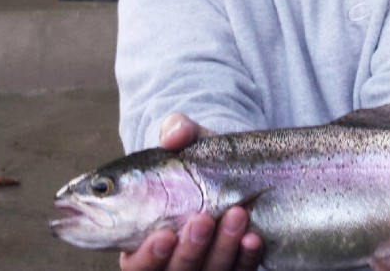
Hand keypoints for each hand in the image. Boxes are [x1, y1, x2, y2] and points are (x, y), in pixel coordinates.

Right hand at [119, 113, 263, 270]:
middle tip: (203, 220)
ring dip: (222, 250)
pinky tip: (254, 238)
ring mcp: (205, 266)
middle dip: (190, 250)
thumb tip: (174, 136)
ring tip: (237, 216)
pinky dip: (246, 258)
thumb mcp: (189, 141)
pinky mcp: (233, 266)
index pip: (136, 265)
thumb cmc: (199, 159)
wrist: (235, 168)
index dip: (148, 257)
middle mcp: (172, 261)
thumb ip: (177, 132)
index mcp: (144, 239)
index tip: (164, 235)